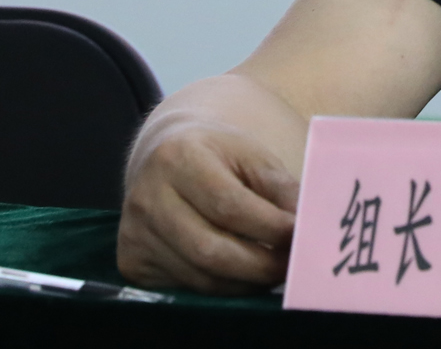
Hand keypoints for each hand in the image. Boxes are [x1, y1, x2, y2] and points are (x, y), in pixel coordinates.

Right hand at [117, 114, 298, 293]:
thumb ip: (280, 187)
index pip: (229, 205)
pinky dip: (221, 287)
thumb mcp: (251, 155)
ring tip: (274, 272)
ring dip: (244, 281)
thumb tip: (309, 224)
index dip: (269, 227)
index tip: (301, 237)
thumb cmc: (216, 154)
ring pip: (199, 276)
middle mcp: (147, 196)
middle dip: (260, 264)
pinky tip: (243, 275)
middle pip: (210, 249)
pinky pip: (184, 287)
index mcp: (178, 157)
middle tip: (293, 267)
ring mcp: (135, 232)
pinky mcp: (131, 260)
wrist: (164, 154)